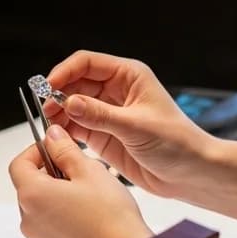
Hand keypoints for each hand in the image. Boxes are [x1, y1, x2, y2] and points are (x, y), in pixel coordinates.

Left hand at [9, 124, 152, 237]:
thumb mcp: (89, 171)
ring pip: (42, 206)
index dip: (35, 151)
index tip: (54, 147)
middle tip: (78, 169)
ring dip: (59, 194)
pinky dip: (63, 215)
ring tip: (89, 193)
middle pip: (30, 185)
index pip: (19, 164)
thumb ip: (65, 150)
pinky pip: (51, 225)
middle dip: (51, 172)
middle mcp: (29, 219)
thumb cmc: (111, 219)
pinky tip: (89, 215)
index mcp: (33, 195)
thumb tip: (53, 137)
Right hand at [43, 50, 212, 196]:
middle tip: (46, 110)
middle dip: (58, 94)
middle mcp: (116, 91)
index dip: (65, 72)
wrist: (190, 174)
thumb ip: (100, 115)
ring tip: (49, 125)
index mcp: (128, 76)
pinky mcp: (104, 135)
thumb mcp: (136, 127)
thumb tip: (69, 103)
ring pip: (73, 105)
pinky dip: (65, 130)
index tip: (49, 86)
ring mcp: (108, 113)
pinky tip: (58, 137)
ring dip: (59, 113)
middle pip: (76, 83)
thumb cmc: (176, 143)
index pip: (87, 63)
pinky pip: (77, 127)